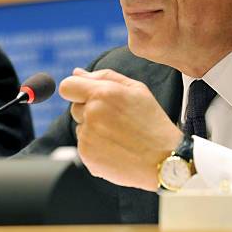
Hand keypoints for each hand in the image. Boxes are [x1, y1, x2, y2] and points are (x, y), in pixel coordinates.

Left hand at [60, 67, 182, 189]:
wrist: (163, 158)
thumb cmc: (152, 121)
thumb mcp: (137, 89)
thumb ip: (104, 76)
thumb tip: (76, 73)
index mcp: (103, 93)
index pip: (67, 86)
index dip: (77, 90)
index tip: (89, 96)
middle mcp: (92, 114)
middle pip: (74, 107)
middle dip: (90, 110)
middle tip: (118, 119)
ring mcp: (87, 137)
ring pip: (80, 127)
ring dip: (94, 129)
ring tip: (120, 135)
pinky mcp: (87, 156)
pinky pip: (85, 145)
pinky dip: (97, 146)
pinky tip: (117, 147)